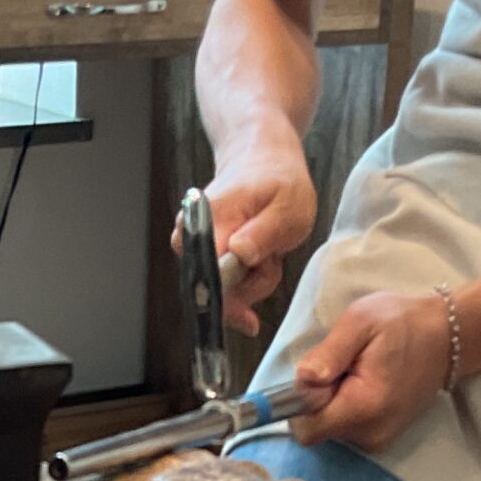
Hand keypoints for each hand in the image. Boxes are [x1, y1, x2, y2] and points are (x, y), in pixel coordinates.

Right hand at [201, 128, 316, 335]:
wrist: (262, 160)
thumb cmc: (279, 181)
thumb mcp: (289, 206)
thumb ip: (264, 232)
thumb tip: (238, 255)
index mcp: (209, 221)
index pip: (208, 275)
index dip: (228, 301)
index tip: (250, 321)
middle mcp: (191, 236)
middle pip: (213, 290)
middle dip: (248, 288)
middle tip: (272, 261)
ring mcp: (194, 247)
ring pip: (223, 291)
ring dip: (253, 281)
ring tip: (269, 251)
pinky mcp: (202, 256)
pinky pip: (226, 284)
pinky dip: (249, 277)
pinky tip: (259, 255)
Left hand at [291, 293, 453, 451]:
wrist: (447, 336)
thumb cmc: (403, 323)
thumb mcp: (361, 320)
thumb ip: (329, 352)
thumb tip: (303, 378)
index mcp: (363, 408)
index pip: (305, 428)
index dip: (301, 400)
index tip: (321, 373)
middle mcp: (370, 433)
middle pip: (316, 428)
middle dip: (319, 398)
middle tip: (345, 367)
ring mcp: (377, 439)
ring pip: (329, 428)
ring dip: (333, 401)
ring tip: (359, 372)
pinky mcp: (380, 438)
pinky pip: (345, 428)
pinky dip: (347, 407)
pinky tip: (366, 384)